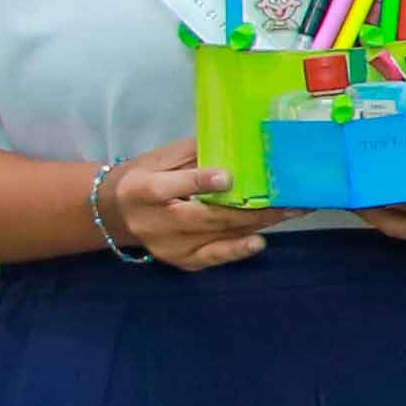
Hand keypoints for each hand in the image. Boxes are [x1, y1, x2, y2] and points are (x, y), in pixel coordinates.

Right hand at [100, 140, 276, 271]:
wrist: (116, 211)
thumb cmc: (146, 176)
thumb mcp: (161, 158)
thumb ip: (195, 153)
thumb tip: (239, 145)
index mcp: (141, 190)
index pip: (167, 188)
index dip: (197, 183)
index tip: (227, 177)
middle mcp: (151, 223)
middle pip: (202, 217)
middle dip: (248, 209)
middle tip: (287, 199)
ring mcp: (165, 247)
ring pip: (215, 237)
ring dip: (256, 225)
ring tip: (290, 211)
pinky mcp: (179, 261)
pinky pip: (212, 257)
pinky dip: (237, 250)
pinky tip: (259, 241)